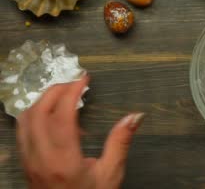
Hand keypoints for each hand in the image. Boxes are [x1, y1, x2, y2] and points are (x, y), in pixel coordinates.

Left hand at [16, 75, 143, 188]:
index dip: (72, 91)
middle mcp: (40, 157)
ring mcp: (29, 160)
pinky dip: (34, 116)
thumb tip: (135, 116)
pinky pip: (22, 131)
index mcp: (63, 158)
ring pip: (24, 120)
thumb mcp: (111, 174)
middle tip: (74, 82)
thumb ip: (120, 142)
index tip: (84, 78)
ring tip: (61, 94)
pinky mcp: (25, 164)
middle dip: (55, 90)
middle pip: (37, 111)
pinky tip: (51, 117)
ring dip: (41, 101)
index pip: (61, 114)